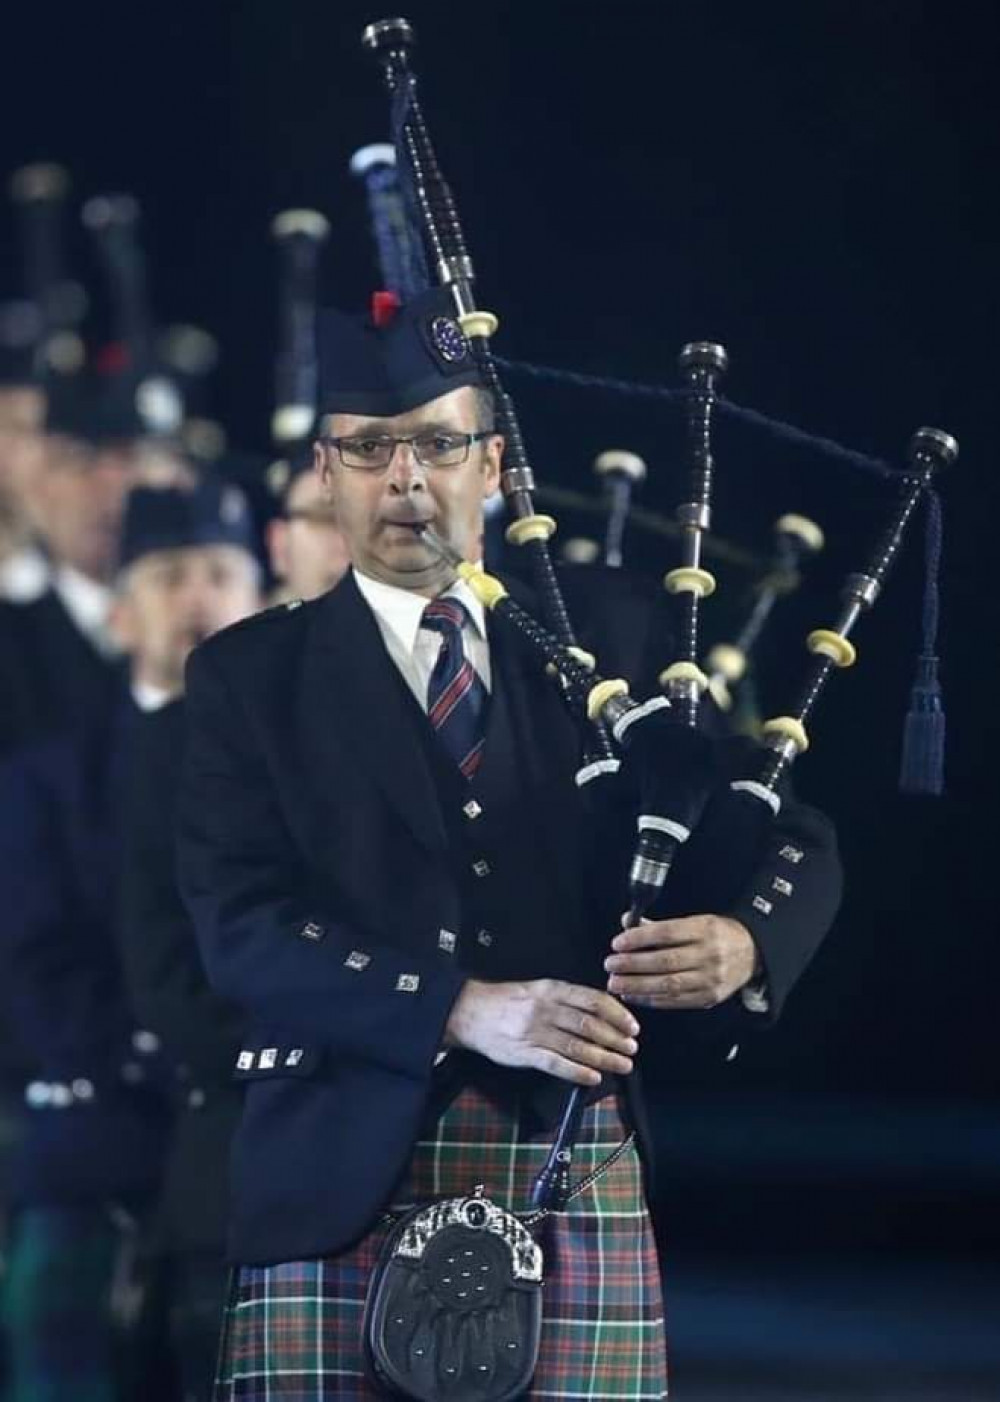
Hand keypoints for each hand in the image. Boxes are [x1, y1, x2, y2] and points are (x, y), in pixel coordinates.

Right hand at [444, 978, 639, 1086]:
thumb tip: (603, 1011)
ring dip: (604, 1058)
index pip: (592, 1000)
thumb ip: (568, 999)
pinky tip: (593, 1078)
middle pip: (589, 1024)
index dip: (617, 1014)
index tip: (633, 1026)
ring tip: (622, 1065)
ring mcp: (534, 1033)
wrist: (471, 1012)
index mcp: (551, 989)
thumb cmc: (509, 1001)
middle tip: (632, 1049)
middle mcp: (545, 1009)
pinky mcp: (525, 1054)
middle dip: (615, 1038)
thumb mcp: (539, 990)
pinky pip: (556, 1065)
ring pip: (577, 1046)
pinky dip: (577, 1072)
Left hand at [604, 914, 758, 1009]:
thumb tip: (627, 922)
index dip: (639, 938)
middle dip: (633, 964)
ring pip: (668, 984)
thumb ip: (659, 924)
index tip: (618, 943)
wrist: (752, 953)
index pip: (667, 932)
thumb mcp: (694, 921)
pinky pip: (676, 1001)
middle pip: (665, 961)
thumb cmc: (717, 934)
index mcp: (704, 929)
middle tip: (610, 965)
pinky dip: (651, 999)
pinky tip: (634, 995)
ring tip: (616, 983)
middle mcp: (709, 954)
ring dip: (637, 986)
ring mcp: (711, 979)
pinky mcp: (709, 998)